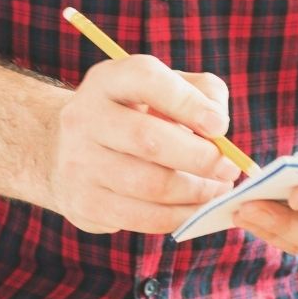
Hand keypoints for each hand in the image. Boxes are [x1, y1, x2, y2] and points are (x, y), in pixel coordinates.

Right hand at [48, 55, 240, 233]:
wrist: (67, 152)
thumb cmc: (134, 116)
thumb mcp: (163, 90)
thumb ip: (201, 93)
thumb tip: (220, 127)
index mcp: (107, 81)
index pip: (146, 80)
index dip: (188, 103)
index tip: (220, 127)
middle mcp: (83, 118)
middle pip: (149, 140)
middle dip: (200, 158)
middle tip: (230, 169)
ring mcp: (79, 164)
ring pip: (151, 185)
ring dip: (197, 193)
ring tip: (218, 191)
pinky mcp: (84, 204)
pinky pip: (143, 218)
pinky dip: (180, 216)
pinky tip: (196, 209)